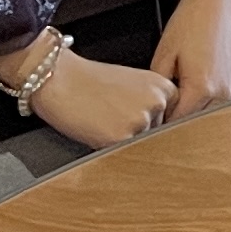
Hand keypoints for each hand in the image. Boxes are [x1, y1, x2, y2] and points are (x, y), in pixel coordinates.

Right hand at [13, 46, 178, 151]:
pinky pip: (120, 153)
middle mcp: (157, 103)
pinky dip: (108, 147)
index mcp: (163, 87)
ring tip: (103, 120)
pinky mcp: (121, 138)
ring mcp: (141, 122)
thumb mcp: (132, 83)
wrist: (58, 78)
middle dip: (138, 133)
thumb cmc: (88, 80)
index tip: (135, 120)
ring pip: (139, 145)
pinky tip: (96, 129)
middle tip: (113, 117)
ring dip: (124, 141)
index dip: (152, 123)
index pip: (171, 118)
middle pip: (156, 134)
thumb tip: (159, 127)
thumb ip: (150, 101)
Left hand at [152, 0, 230, 120]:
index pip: (177, 122)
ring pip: (208, 116)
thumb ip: (159, 90)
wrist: (214, 4)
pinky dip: (206, 104)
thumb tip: (155, 109)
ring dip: (194, 113)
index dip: (161, 123)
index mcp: (202, 88)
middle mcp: (222, 92)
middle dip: (177, 119)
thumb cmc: (190, 24)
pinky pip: (219, 105)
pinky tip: (196, 91)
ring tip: (180, 98)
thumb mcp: (163, 56)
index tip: (152, 120)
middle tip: (162, 112)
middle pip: (194, 122)